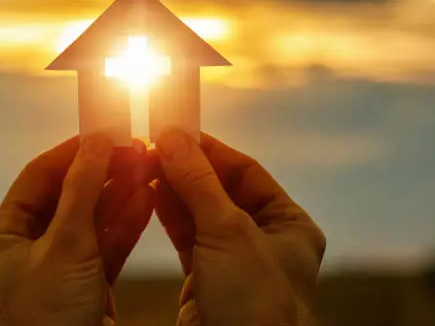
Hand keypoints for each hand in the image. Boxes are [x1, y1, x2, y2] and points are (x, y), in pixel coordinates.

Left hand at [0, 135, 153, 325]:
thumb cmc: (47, 317)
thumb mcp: (64, 245)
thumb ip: (82, 190)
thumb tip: (97, 142)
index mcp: (4, 236)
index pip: (38, 177)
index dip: (72, 152)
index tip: (103, 132)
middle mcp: (29, 248)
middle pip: (70, 196)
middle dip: (104, 173)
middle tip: (136, 150)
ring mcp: (59, 266)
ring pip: (93, 219)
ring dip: (120, 194)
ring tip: (148, 167)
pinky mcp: (86, 284)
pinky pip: (107, 244)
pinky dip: (127, 223)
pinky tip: (147, 199)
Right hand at [153, 131, 325, 325]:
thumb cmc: (254, 304)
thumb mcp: (228, 232)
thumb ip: (199, 181)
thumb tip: (173, 136)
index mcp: (289, 225)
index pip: (246, 172)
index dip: (211, 150)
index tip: (177, 130)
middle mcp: (265, 240)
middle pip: (220, 190)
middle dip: (187, 168)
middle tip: (153, 146)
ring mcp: (235, 260)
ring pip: (200, 212)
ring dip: (173, 188)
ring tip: (145, 165)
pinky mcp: (207, 279)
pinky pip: (186, 237)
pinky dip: (168, 214)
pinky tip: (149, 194)